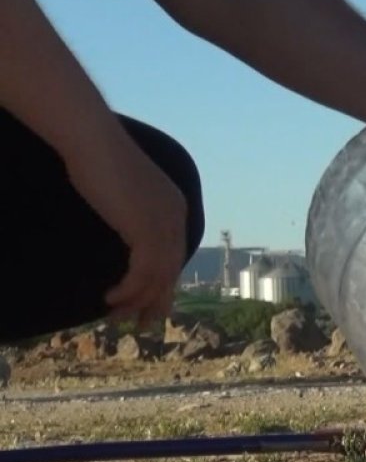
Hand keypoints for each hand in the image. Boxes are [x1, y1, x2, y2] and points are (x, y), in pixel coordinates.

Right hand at [64, 134, 188, 329]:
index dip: (163, 280)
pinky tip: (111, 298)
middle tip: (141, 322)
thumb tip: (123, 229)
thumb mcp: (122, 192)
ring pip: (158, 276)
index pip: (174, 253)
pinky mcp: (147, 231)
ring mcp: (164, 225)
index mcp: (174, 207)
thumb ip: (130, 213)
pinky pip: (143, 272)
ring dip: (137, 300)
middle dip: (156, 299)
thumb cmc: (99, 159)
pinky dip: (129, 290)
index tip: (149, 300)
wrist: (93, 140)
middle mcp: (176, 217)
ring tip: (117, 316)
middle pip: (171, 269)